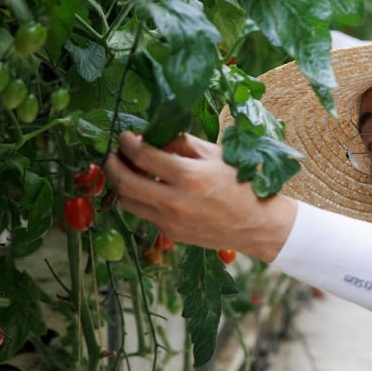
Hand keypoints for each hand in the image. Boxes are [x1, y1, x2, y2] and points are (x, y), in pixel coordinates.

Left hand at [104, 131, 296, 261]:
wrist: (258, 225)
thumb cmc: (243, 185)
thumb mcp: (216, 156)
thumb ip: (183, 145)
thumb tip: (156, 139)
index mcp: (189, 176)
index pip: (143, 156)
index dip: (127, 143)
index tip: (125, 136)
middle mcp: (175, 202)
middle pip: (125, 182)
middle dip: (113, 164)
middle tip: (114, 154)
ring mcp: (170, 221)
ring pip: (128, 202)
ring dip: (121, 183)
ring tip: (127, 170)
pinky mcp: (171, 234)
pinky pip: (144, 214)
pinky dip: (140, 198)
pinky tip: (149, 188)